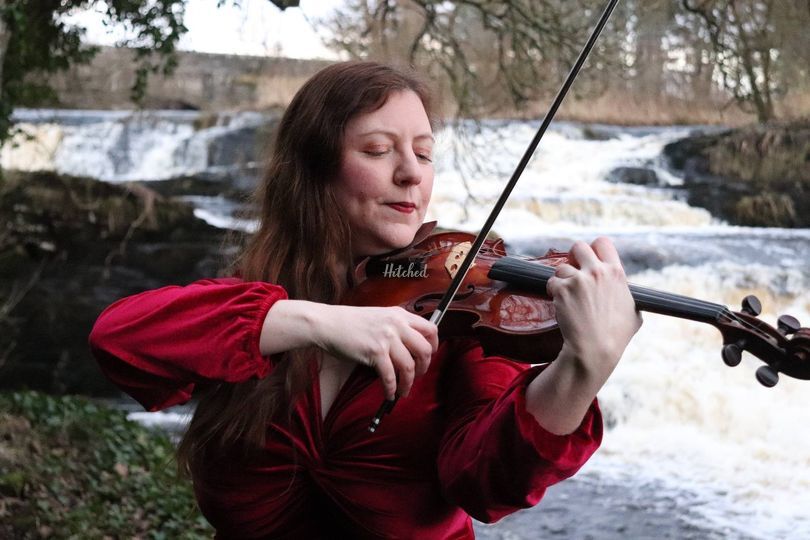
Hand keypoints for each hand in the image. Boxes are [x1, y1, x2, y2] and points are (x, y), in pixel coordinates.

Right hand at [312, 305, 438, 399]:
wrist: (328, 323)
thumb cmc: (351, 323)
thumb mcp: (380, 317)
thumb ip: (397, 328)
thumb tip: (412, 350)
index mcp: (400, 315)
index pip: (430, 329)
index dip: (434, 346)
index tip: (429, 356)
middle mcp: (397, 325)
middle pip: (424, 350)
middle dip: (424, 368)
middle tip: (418, 376)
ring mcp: (386, 338)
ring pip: (409, 367)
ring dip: (408, 383)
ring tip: (403, 390)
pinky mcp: (375, 352)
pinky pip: (390, 377)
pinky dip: (391, 389)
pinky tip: (389, 394)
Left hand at [545, 237, 641, 380]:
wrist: (595, 349)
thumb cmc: (616, 336)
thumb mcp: (635, 312)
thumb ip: (629, 297)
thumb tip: (628, 295)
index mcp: (616, 273)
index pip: (603, 243)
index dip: (594, 249)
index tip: (590, 260)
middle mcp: (597, 272)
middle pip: (579, 247)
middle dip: (573, 257)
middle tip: (573, 272)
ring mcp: (578, 280)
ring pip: (561, 267)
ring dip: (562, 279)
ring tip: (568, 296)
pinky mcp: (562, 289)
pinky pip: (552, 281)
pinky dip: (553, 291)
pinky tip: (561, 303)